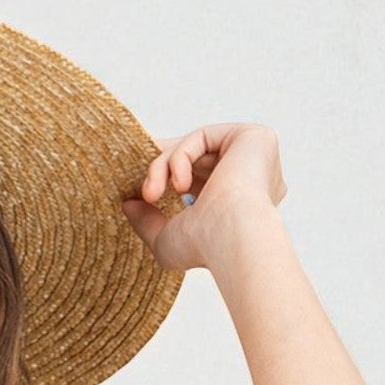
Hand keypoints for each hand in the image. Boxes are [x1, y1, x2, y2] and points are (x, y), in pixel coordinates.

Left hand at [121, 123, 287, 272]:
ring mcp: (255, 156)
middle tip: (144, 191)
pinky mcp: (254, 137)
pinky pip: (203, 136)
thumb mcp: (166, 239)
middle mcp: (252, 177)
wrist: (230, 238)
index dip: (170, 177)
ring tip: (151, 194)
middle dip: (162, 169)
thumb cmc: (204, 247)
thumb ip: (147, 222)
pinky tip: (179, 184)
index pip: (200, 177)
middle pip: (195, 159)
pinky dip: (181, 156)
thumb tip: (128, 205)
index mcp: (239, 202)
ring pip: (195, 147)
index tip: (144, 192)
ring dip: (164, 166)